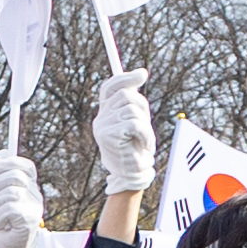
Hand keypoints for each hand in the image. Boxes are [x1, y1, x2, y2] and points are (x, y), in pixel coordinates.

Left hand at [0, 151, 46, 247]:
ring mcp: (35, 207)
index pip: (26, 166)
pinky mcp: (30, 219)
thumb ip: (2, 177)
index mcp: (29, 188)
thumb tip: (2, 152)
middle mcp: (36, 195)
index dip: (8, 161)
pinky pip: (9, 208)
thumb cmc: (2, 224)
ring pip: (11, 192)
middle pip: (16, 175)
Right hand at [87, 68, 154, 200]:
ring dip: (146, 124)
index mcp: (105, 113)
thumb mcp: (136, 121)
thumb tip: (140, 73)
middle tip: (145, 126)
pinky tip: (145, 145)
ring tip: (145, 140)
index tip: (143, 74)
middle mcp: (100, 118)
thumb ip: (134, 102)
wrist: (132, 174)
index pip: (110, 88)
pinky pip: (134, 124)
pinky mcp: (109, 136)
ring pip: (131, 109)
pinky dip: (146, 134)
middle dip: (142, 108)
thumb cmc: (136, 148)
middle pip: (125, 96)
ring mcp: (102, 127)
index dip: (125, 78)